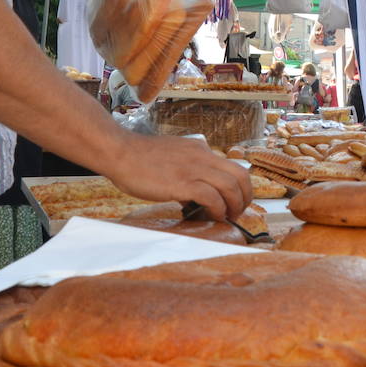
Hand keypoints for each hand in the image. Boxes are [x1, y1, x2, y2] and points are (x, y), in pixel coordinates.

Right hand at [105, 132, 251, 220]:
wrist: (120, 152)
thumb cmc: (139, 158)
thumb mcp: (173, 155)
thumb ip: (187, 168)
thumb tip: (194, 193)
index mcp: (200, 149)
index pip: (231, 166)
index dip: (238, 186)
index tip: (234, 201)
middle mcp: (202, 156)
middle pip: (240, 175)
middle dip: (245, 196)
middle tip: (238, 211)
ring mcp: (193, 168)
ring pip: (231, 185)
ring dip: (235, 205)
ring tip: (228, 217)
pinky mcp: (182, 183)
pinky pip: (212, 197)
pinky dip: (218, 209)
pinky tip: (213, 216)